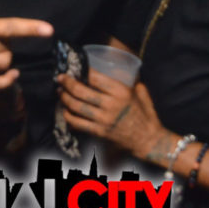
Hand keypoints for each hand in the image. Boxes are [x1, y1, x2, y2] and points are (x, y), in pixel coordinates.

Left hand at [58, 69, 174, 163]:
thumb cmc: (145, 113)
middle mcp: (111, 105)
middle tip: (60, 78)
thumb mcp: (140, 91)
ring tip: (60, 92)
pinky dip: (68, 116)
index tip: (73, 67)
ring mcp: (104, 120)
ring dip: (65, 98)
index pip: (95, 78)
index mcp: (121, 92)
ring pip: (76, 107)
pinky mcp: (100, 132)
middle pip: (81, 91)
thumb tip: (117, 68)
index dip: (81, 71)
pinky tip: (65, 110)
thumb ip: (129, 79)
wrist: (149, 140)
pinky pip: (78, 123)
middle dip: (67, 83)